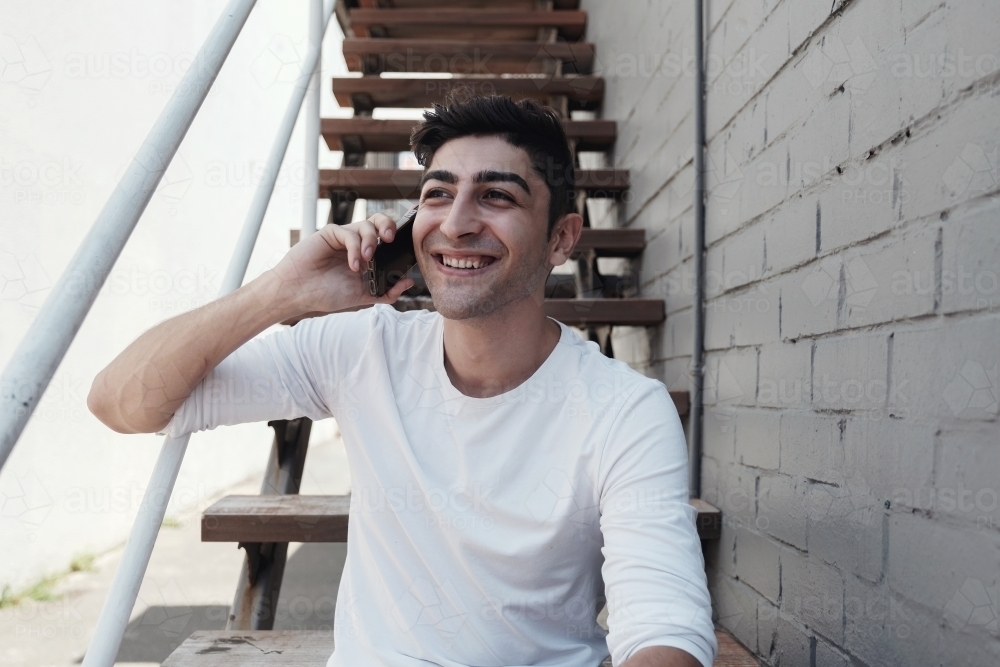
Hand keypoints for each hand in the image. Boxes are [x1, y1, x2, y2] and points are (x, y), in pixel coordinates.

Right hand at [269, 213, 415, 315]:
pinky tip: (352, 264)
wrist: (298, 294)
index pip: (387, 239)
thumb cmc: (326, 293)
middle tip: (390, 240)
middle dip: (389, 225)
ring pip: (367, 225)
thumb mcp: (362, 296)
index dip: (398, 239)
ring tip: (367, 261)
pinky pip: (349, 232)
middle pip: (380, 222)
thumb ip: (386, 292)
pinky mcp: (330, 233)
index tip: (408, 248)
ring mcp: (344, 237)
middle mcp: (357, 243)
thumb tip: (409, 283)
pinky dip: (355, 248)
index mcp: (367, 256)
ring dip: (371, 241)